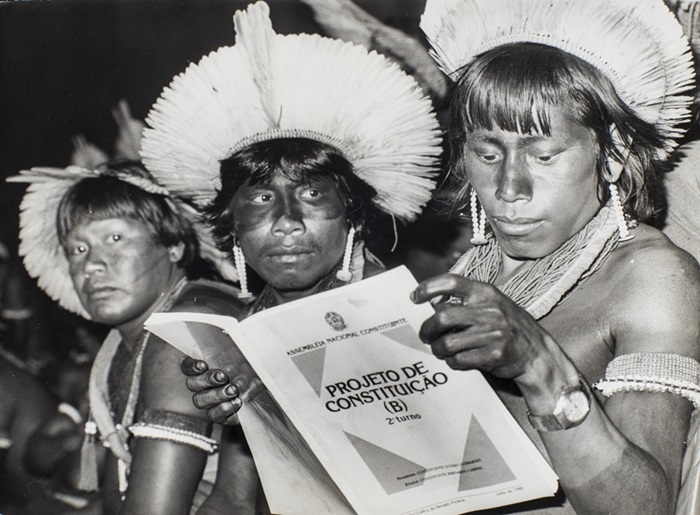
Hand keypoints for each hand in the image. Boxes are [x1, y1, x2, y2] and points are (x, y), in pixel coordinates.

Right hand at [181, 357, 263, 424]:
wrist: (265, 386)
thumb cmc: (250, 367)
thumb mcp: (243, 355)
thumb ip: (232, 351)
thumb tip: (229, 344)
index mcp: (204, 369)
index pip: (187, 367)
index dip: (192, 367)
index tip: (203, 365)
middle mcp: (203, 386)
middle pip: (192, 385)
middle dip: (207, 380)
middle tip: (223, 376)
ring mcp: (210, 402)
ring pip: (200, 401)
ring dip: (217, 395)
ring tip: (233, 390)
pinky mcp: (220, 415)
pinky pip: (215, 416)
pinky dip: (225, 409)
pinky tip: (236, 402)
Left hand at [411, 273, 549, 381]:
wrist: (537, 352)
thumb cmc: (509, 326)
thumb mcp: (493, 304)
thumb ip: (467, 302)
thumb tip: (433, 305)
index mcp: (486, 293)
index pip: (452, 282)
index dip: (429, 287)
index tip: (414, 297)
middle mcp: (489, 310)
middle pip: (442, 317)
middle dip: (427, 329)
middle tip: (425, 335)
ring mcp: (492, 333)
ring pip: (447, 342)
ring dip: (438, 349)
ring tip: (440, 350)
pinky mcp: (493, 355)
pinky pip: (459, 360)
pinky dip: (452, 362)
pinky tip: (456, 360)